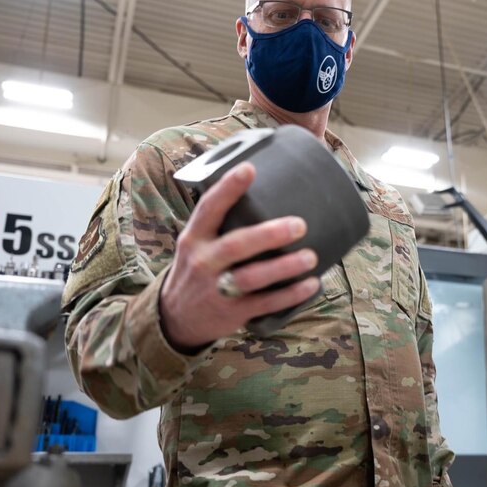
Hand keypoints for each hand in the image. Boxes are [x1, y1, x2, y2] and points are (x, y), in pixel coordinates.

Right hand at [160, 162, 319, 350]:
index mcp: (195, 238)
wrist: (176, 318)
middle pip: (235, 246)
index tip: (249, 169)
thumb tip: (259, 182)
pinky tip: (310, 284)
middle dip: (268, 235)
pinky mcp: (232, 312)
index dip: (227, 188)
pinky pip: (264, 304)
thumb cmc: (197, 268)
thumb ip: (220, 221)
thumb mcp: (196, 242)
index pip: (208, 208)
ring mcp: (217, 289)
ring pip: (252, 278)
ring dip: (284, 267)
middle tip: (299, 225)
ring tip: (310, 257)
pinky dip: (290, 295)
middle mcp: (203, 262)